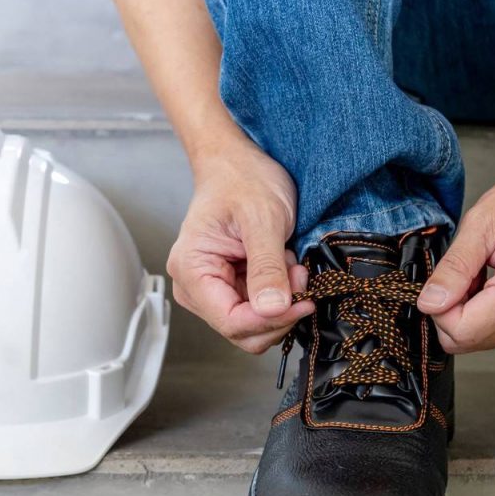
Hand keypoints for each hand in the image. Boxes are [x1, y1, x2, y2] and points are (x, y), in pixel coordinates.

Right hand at [167, 139, 315, 352]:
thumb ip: (267, 267)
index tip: (303, 302)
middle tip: (298, 276)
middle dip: (278, 312)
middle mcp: (195, 286)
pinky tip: (283, 266)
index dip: (270, 320)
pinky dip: (280, 295)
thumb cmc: (242, 180)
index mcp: (191, 269)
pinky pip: (259, 311)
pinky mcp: (230, 288)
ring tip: (289, 265)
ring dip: (281, 304)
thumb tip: (273, 309)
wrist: (238, 164)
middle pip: (241, 331)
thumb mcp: (262, 219)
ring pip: (253, 326)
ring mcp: (212, 289)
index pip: (230, 321)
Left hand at [417, 158, 494, 353]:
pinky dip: (480, 312)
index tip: (443, 280)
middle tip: (461, 273)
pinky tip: (489, 283)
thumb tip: (429, 301)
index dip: (438, 308)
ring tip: (480, 273)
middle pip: (466, 340)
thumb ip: (454, 267)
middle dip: (449, 310)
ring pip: (476, 339)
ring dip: (465, 311)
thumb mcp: (484, 221)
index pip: (461, 331)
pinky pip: (493, 332)